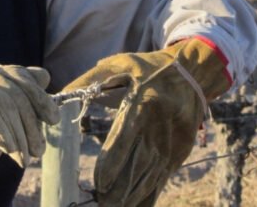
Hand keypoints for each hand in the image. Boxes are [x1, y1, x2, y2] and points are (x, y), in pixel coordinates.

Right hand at [0, 64, 58, 205]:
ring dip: (17, 135)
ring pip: (4, 104)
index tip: (54, 119)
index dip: (40, 98)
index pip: (24, 78)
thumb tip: (45, 78)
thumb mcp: (8, 113)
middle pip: (15, 95)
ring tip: (24, 157)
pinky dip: (2, 132)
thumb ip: (25, 97)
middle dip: (30, 126)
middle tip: (38, 151)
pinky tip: (11, 148)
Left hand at [63, 38, 230, 205]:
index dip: (112, 163)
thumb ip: (90, 80)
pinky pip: (163, 176)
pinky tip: (136, 204)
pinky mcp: (181, 150)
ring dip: (133, 193)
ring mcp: (174, 140)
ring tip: (113, 205)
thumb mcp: (120, 65)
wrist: (193, 72)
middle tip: (101, 201)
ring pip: (152, 174)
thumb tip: (63, 95)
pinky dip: (150, 193)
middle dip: (120, 187)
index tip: (98, 182)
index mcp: (144, 102)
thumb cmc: (149, 67)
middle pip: (139, 163)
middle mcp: (161, 125)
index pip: (125, 139)